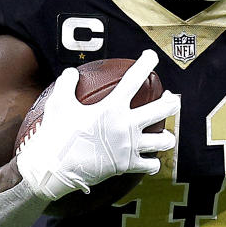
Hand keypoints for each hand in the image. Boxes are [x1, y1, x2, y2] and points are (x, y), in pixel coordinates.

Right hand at [17, 50, 179, 200]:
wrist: (53, 170)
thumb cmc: (54, 135)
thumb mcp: (58, 105)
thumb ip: (66, 84)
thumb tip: (71, 72)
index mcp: (112, 108)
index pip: (133, 80)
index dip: (145, 64)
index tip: (152, 56)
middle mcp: (126, 126)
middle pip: (163, 109)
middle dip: (172, 101)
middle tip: (172, 98)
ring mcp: (129, 147)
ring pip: (164, 140)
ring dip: (166, 136)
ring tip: (165, 134)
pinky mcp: (127, 166)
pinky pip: (151, 165)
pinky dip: (152, 162)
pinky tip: (150, 160)